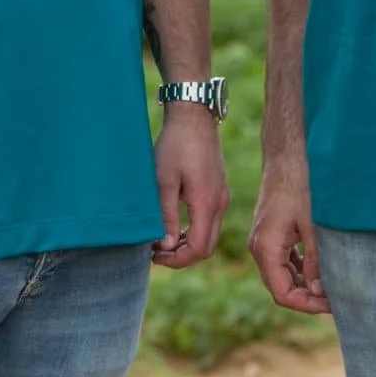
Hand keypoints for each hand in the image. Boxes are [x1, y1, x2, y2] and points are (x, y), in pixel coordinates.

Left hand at [152, 105, 229, 267]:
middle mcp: (219, 204)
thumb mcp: (163, 180)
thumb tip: (165, 246)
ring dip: (187, 244)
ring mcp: (221, 198)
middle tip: (155, 252)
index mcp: (207, 203)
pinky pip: (209, 222)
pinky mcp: (218, 191)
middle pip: (206, 247)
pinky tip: (173, 226)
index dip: (176, 259)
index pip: (198, 248)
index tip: (154, 255)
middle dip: (181, 256)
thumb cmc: (175, 145)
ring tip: (161, 241)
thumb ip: (165, 214)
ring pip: (209, 236)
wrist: (193, 117)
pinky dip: (193, 231)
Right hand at [246, 159, 327, 313]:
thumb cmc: (300, 186)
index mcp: (266, 248)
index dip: (308, 305)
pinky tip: (320, 268)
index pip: (283, 294)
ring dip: (304, 285)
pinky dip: (300, 270)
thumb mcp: (314, 226)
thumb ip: (315, 261)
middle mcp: (259, 248)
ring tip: (332, 287)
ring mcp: (262, 241)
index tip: (333, 305)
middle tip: (337, 299)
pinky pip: (282, 262)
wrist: (287, 157)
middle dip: (308, 298)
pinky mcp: (270, 234)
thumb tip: (320, 291)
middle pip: (281, 288)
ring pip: (281, 276)